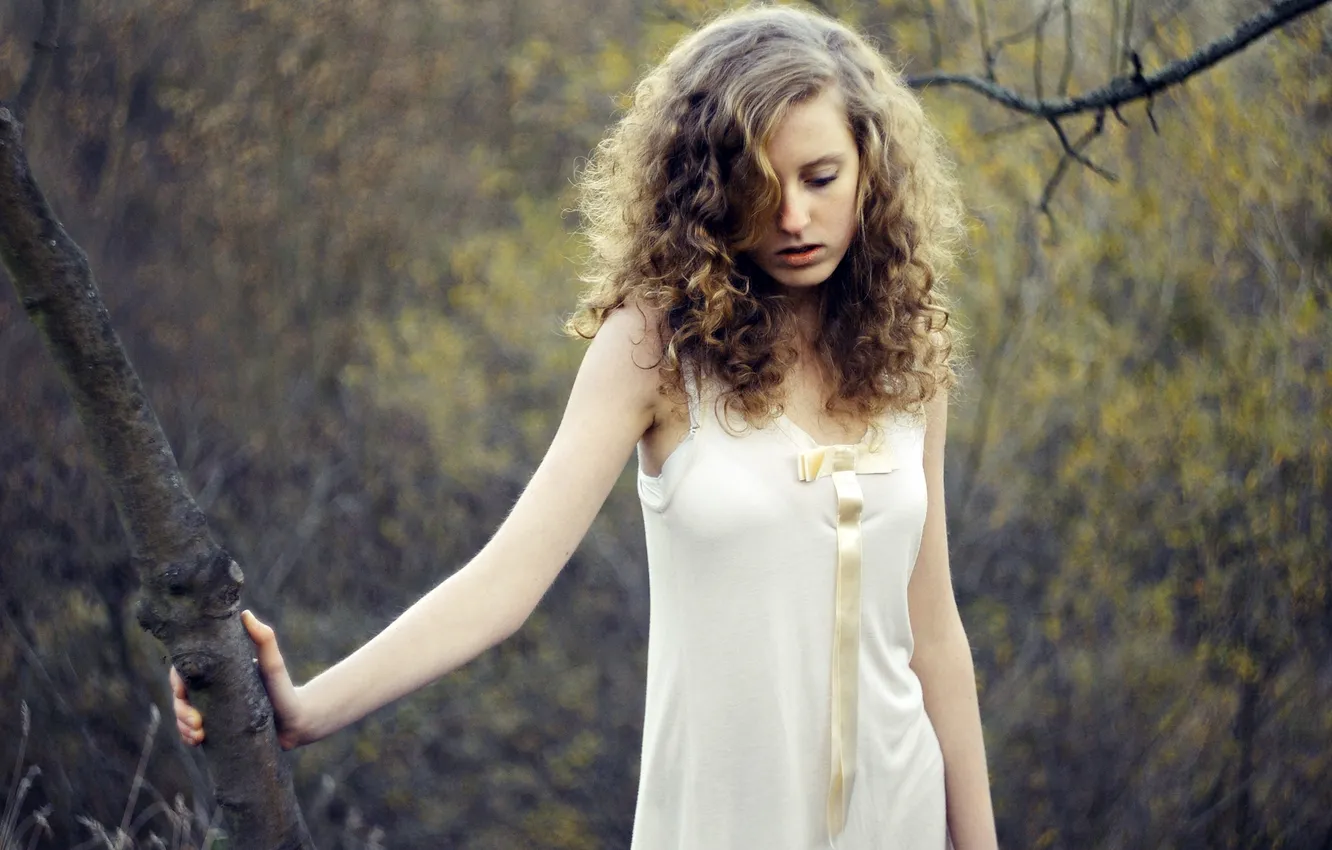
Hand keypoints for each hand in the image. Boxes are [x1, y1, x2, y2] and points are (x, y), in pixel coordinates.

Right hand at [171, 609, 309, 749]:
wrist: (297, 722)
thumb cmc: (284, 688)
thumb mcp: (272, 664)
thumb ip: (264, 639)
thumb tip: (244, 614)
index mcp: (218, 671)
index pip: (185, 671)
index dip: (176, 681)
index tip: (183, 693)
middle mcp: (211, 689)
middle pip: (180, 696)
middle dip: (180, 710)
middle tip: (196, 722)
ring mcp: (212, 709)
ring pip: (182, 716)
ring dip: (182, 726)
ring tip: (198, 735)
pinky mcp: (216, 729)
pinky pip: (192, 733)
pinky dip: (188, 737)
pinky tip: (196, 741)